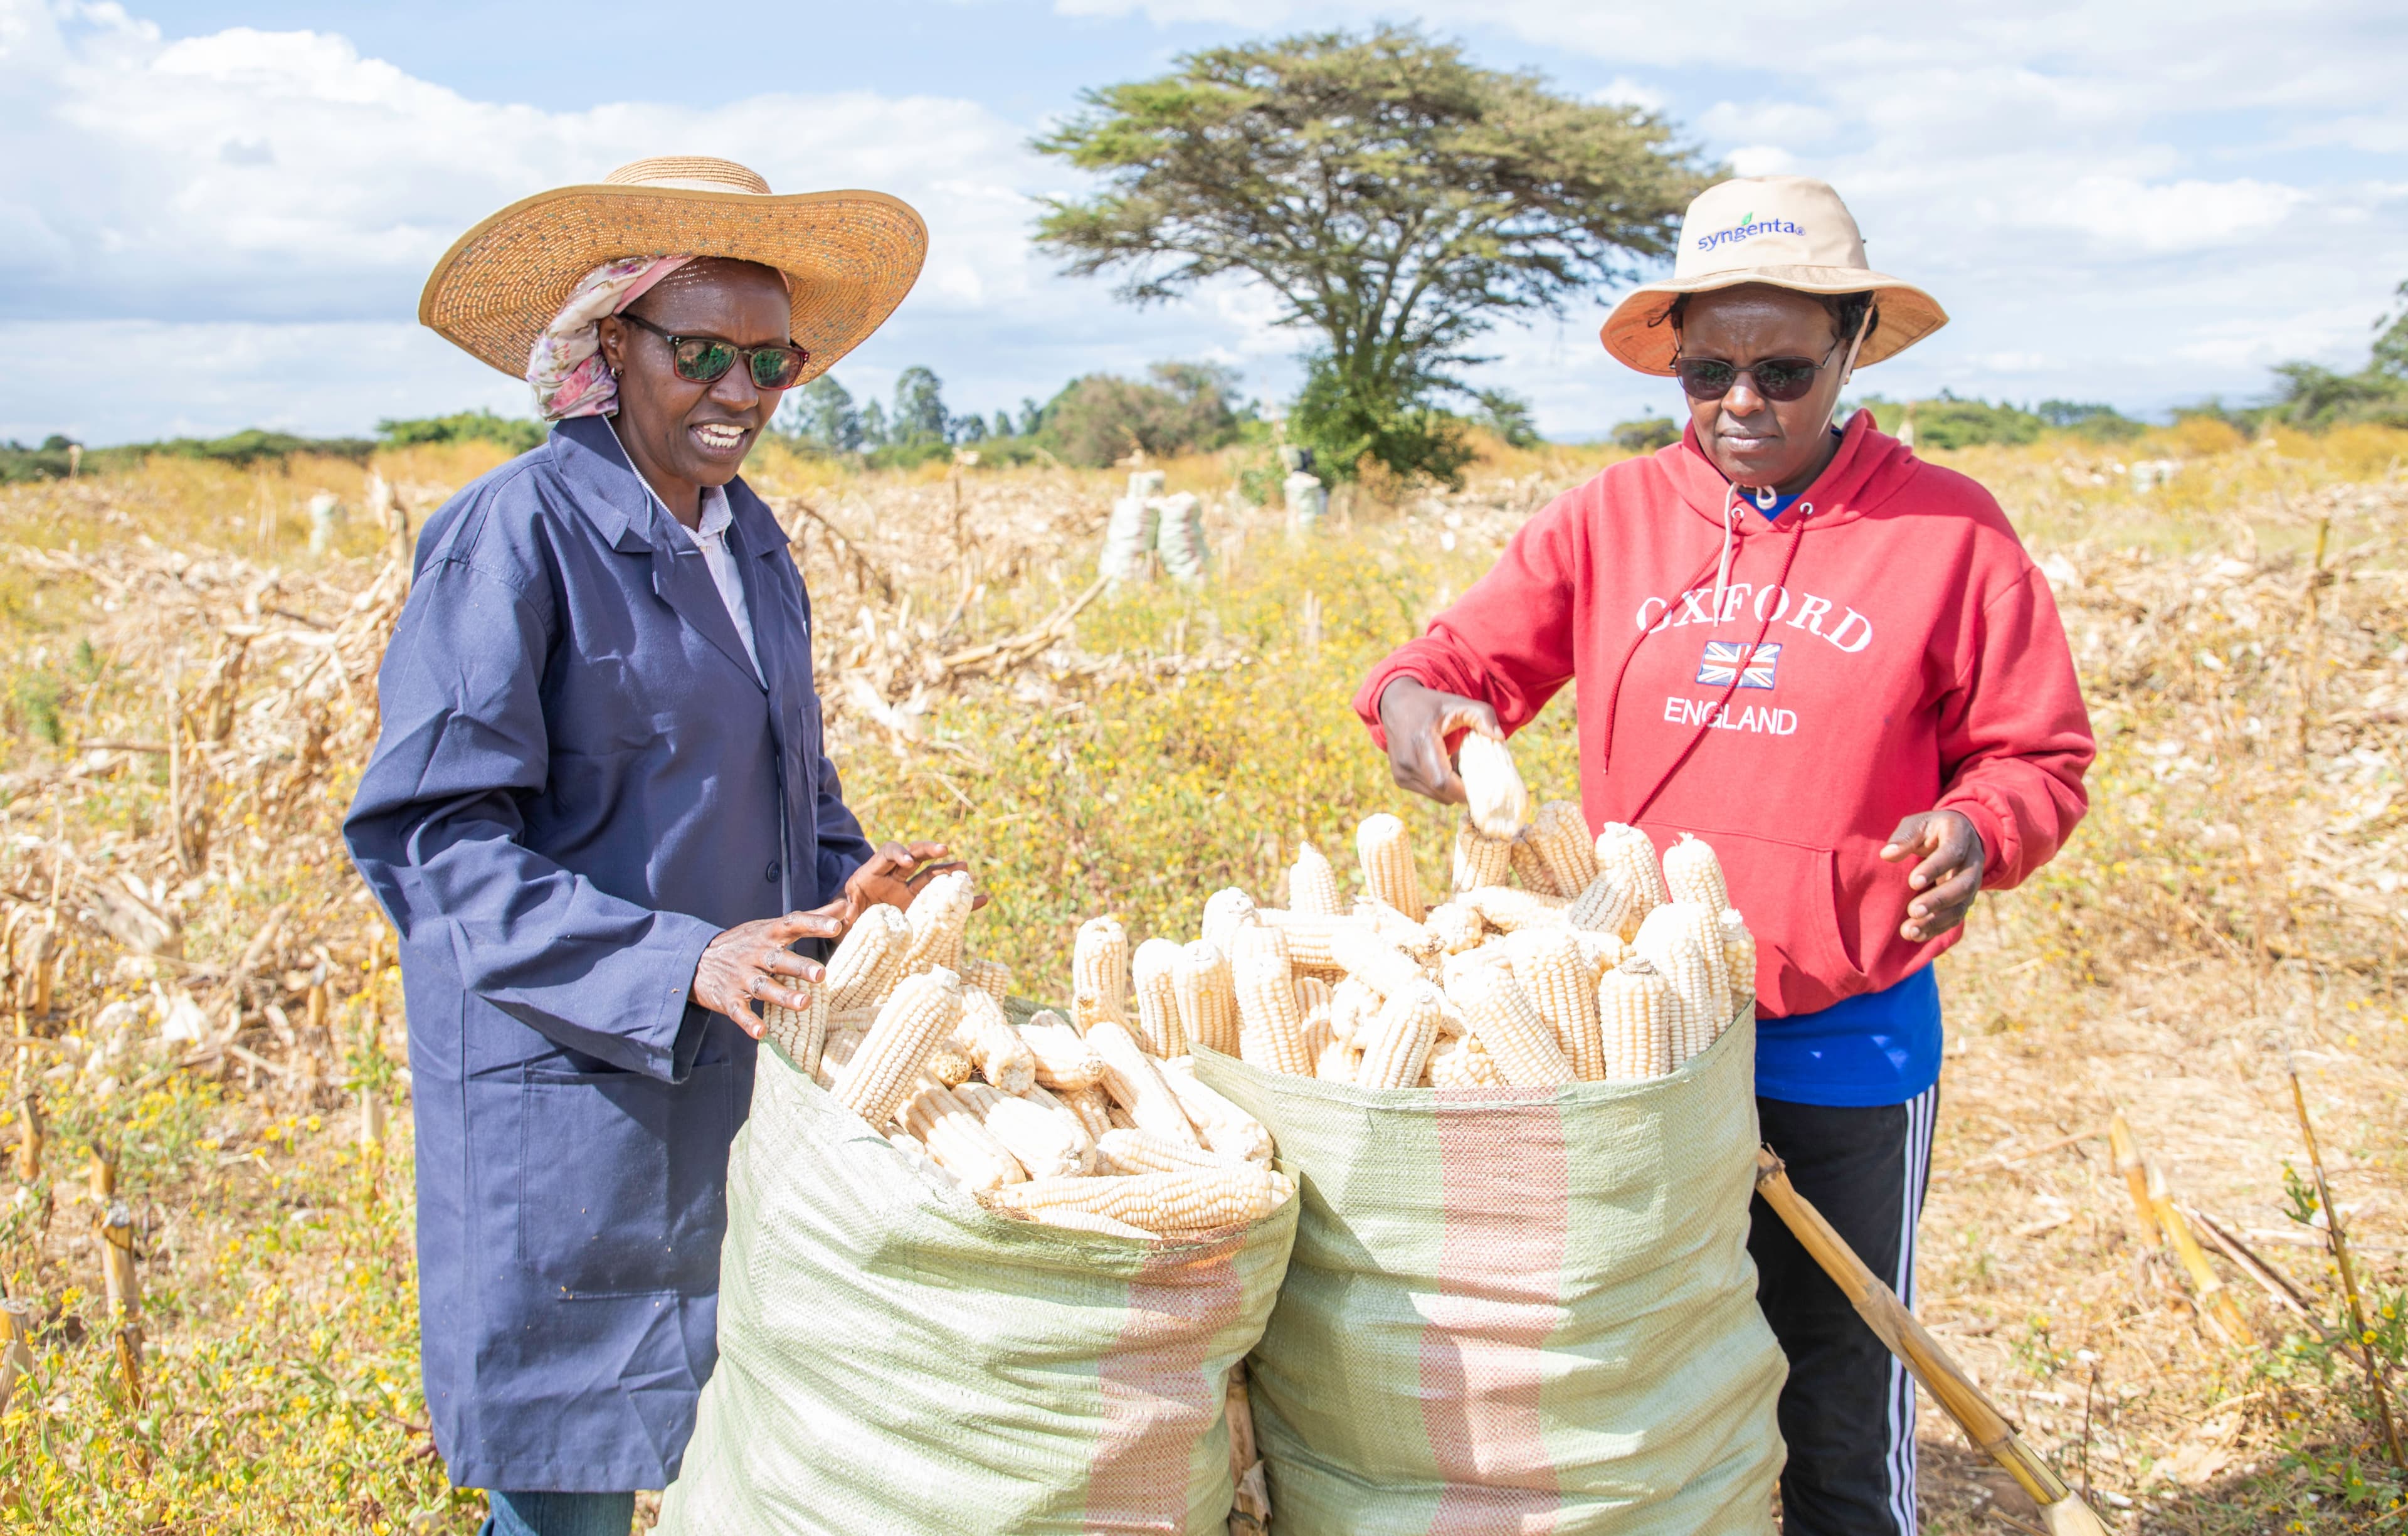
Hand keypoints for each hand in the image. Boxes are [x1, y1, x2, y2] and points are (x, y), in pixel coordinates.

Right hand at [692, 911, 845, 1038]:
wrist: (697, 961)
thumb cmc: (746, 943)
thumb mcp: (772, 927)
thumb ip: (809, 918)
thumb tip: (843, 907)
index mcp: (768, 935)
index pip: (792, 924)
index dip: (814, 924)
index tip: (837, 926)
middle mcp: (755, 954)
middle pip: (778, 960)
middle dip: (799, 967)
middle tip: (821, 975)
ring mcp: (740, 977)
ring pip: (762, 987)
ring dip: (782, 996)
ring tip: (804, 1004)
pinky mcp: (728, 999)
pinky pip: (739, 1011)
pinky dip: (748, 1022)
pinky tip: (761, 1032)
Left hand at [831, 840, 982, 924]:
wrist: (853, 934)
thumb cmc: (844, 923)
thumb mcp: (840, 917)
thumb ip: (842, 914)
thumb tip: (842, 918)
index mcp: (872, 874)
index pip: (886, 853)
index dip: (897, 853)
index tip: (907, 861)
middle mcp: (893, 877)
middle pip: (914, 855)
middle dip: (928, 851)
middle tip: (944, 850)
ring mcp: (909, 891)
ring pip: (932, 875)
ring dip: (949, 871)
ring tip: (965, 871)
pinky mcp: (920, 907)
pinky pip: (944, 901)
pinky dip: (962, 900)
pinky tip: (981, 899)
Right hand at [1376, 678, 1501, 806]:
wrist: (1395, 704)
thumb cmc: (1431, 704)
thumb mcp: (1458, 703)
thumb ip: (1482, 715)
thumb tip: (1499, 737)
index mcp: (1421, 743)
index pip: (1443, 782)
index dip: (1465, 789)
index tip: (1483, 782)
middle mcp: (1407, 762)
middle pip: (1443, 793)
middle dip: (1463, 788)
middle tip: (1472, 768)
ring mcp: (1401, 773)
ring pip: (1438, 796)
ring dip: (1452, 787)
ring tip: (1454, 763)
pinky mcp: (1400, 779)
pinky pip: (1429, 792)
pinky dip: (1441, 785)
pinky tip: (1442, 765)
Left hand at [1880, 810, 1984, 942]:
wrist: (1960, 836)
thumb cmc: (1931, 830)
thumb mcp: (1918, 823)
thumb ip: (1905, 837)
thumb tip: (1887, 854)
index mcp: (1960, 836)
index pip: (1952, 853)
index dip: (1935, 868)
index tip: (1913, 882)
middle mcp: (1972, 862)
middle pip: (1962, 885)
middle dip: (1938, 900)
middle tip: (1913, 911)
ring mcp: (1972, 883)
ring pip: (1961, 906)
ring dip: (1937, 921)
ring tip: (1910, 931)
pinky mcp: (1965, 900)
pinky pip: (1956, 917)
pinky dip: (1937, 929)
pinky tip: (1917, 936)